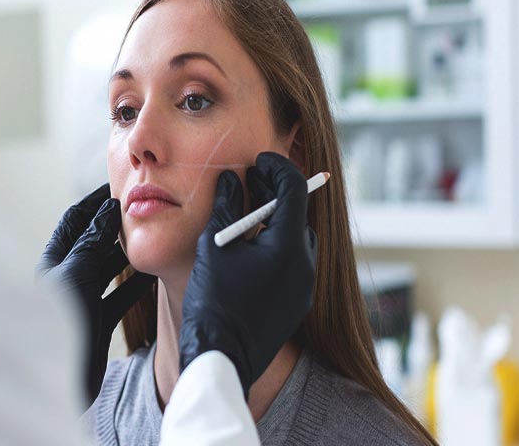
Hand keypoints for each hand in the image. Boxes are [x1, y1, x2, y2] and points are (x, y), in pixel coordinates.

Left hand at [37, 184, 153, 404]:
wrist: (58, 383)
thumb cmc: (59, 326)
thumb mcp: (77, 277)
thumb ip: (93, 243)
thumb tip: (109, 210)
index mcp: (53, 262)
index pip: (75, 220)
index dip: (96, 201)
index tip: (120, 188)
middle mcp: (67, 277)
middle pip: (94, 241)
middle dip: (117, 226)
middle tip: (145, 211)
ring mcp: (83, 299)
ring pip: (109, 267)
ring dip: (129, 253)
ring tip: (153, 238)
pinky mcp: (98, 321)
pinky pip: (120, 295)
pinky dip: (137, 283)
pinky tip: (154, 274)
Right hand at [179, 152, 317, 395]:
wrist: (222, 358)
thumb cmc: (214, 302)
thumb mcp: (215, 246)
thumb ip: (227, 207)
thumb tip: (232, 180)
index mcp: (288, 247)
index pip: (294, 190)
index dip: (277, 167)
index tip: (259, 160)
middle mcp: (305, 265)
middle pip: (299, 214)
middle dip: (276, 193)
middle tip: (251, 181)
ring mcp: (305, 287)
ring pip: (297, 239)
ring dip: (277, 221)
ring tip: (248, 213)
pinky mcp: (298, 302)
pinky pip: (294, 262)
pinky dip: (277, 246)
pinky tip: (251, 247)